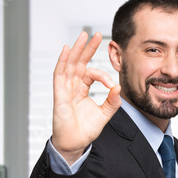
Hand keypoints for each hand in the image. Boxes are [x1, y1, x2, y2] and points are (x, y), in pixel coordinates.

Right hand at [52, 31, 121, 164]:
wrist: (76, 143)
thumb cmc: (86, 130)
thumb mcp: (105, 113)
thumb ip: (112, 101)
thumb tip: (118, 86)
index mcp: (82, 89)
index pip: (91, 73)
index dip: (103, 75)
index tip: (111, 84)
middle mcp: (72, 86)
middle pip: (79, 62)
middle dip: (87, 48)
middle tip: (95, 34)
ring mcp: (64, 89)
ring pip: (70, 64)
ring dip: (76, 49)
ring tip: (83, 36)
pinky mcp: (59, 94)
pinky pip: (59, 75)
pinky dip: (62, 62)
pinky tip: (66, 50)